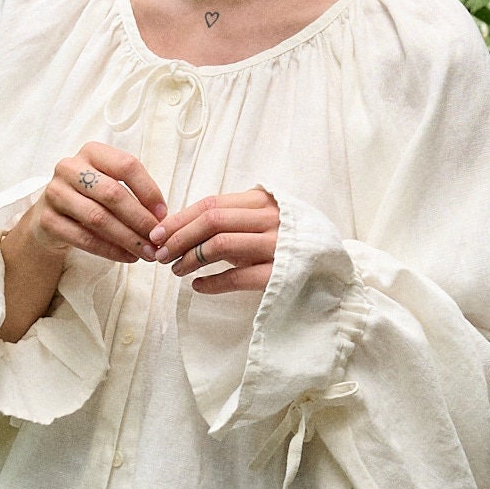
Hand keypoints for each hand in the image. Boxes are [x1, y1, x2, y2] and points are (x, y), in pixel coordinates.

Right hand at [0, 141, 164, 339]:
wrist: (48, 219)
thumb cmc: (88, 199)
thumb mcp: (109, 185)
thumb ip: (133, 194)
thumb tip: (162, 218)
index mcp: (91, 152)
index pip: (127, 165)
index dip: (149, 191)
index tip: (164, 214)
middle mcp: (69, 167)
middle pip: (113, 193)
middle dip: (140, 219)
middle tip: (158, 239)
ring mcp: (55, 193)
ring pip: (98, 218)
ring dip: (127, 238)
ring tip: (147, 253)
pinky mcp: (47, 220)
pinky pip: (83, 238)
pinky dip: (109, 250)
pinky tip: (127, 257)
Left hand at [151, 187, 280, 296]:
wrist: (331, 270)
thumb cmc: (287, 243)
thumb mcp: (262, 222)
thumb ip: (231, 218)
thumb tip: (180, 226)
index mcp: (262, 201)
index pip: (210, 204)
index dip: (179, 219)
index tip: (157, 233)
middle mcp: (270, 219)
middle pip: (211, 221)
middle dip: (179, 237)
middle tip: (160, 254)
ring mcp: (276, 245)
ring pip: (220, 245)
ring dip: (190, 258)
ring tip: (176, 270)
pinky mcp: (279, 274)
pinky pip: (237, 277)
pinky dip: (212, 283)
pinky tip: (198, 287)